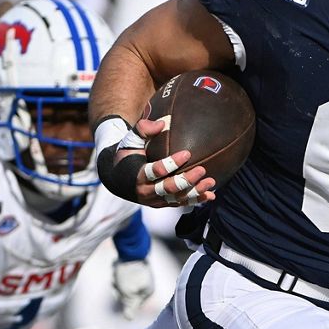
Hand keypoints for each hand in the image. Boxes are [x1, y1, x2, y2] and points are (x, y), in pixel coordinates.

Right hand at [98, 116, 215, 207]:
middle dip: (186, 180)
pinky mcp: (161, 204)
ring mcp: (154, 200)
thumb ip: (143, 129)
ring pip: (177, 199)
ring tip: (211, 182)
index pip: (156, 171)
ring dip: (195, 192)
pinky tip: (210, 195)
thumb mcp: (130, 140)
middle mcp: (145, 191)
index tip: (187, 153)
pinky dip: (195, 200)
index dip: (172, 163)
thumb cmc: (127, 154)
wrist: (117, 179)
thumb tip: (162, 123)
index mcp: (137, 175)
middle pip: (168, 188)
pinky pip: (180, 204)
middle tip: (202, 170)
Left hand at [113, 259, 154, 318]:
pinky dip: (118, 274)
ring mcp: (139, 277)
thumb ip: (129, 307)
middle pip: (127, 296)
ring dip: (117, 281)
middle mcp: (145, 285)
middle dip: (119, 290)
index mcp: (147, 292)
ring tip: (117, 274)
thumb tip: (129, 319)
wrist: (129, 250)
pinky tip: (117, 268)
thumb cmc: (129, 274)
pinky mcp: (133, 270)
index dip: (124, 300)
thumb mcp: (128, 294)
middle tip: (117, 281)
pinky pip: (123, 277)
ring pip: (123, 286)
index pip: (133, 305)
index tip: (121, 293)